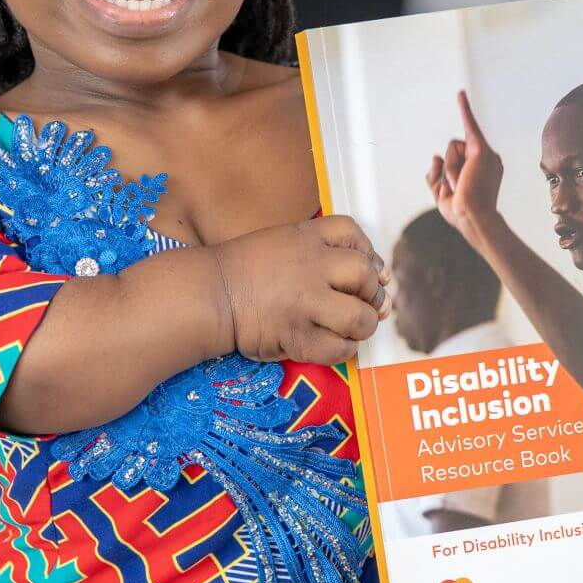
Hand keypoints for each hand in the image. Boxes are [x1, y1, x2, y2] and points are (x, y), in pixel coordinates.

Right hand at [208, 216, 389, 365]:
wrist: (207, 295)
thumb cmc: (242, 271)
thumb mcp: (281, 241)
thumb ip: (320, 250)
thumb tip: (375, 274)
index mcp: (305, 237)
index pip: (352, 232)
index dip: (368, 252)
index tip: (367, 269)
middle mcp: (310, 266)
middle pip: (365, 274)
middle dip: (371, 293)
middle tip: (361, 303)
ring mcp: (305, 302)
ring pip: (359, 317)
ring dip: (362, 325)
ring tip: (350, 327)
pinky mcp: (297, 335)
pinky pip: (339, 348)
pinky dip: (343, 350)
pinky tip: (331, 343)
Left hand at [426, 91, 503, 242]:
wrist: (474, 219)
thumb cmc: (461, 212)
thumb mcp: (442, 194)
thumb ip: (436, 176)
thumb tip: (435, 157)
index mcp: (481, 170)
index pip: (464, 155)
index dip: (457, 157)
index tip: (461, 148)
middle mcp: (487, 160)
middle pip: (454, 152)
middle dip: (448, 171)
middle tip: (457, 189)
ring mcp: (486, 154)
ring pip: (453, 147)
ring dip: (450, 168)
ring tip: (460, 184)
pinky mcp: (481, 150)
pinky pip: (469, 124)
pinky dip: (464, 109)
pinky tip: (460, 94)